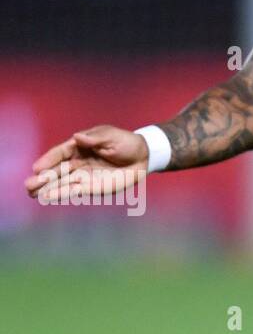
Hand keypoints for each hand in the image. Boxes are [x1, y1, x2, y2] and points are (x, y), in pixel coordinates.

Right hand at [25, 125, 149, 202]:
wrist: (143, 157)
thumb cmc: (126, 143)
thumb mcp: (111, 136)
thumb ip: (94, 139)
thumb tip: (77, 138)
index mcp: (79, 146)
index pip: (60, 153)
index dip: (48, 160)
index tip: (37, 168)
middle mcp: (79, 162)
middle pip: (57, 170)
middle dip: (42, 178)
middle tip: (28, 185)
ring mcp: (85, 175)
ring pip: (63, 182)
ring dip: (48, 188)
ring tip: (31, 193)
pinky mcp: (93, 187)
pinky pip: (75, 191)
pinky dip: (63, 194)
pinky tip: (49, 197)